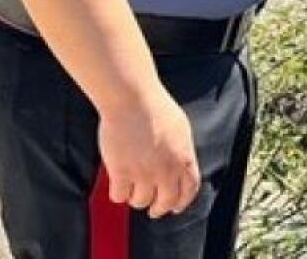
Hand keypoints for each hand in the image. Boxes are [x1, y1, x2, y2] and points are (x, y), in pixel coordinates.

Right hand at [98, 86, 200, 219]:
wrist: (131, 98)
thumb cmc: (153, 105)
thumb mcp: (180, 127)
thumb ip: (181, 150)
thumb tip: (179, 162)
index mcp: (184, 158)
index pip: (189, 190)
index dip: (182, 201)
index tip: (175, 206)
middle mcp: (166, 170)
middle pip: (165, 202)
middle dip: (158, 208)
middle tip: (152, 208)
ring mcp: (144, 174)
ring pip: (141, 201)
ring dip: (136, 198)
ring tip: (132, 191)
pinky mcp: (121, 173)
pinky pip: (119, 195)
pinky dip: (118, 193)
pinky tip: (117, 185)